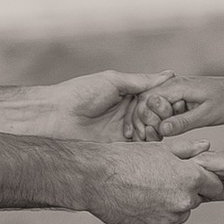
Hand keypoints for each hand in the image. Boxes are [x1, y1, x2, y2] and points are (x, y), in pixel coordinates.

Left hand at [0, 70, 165, 136]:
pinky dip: (146, 143)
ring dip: (154, 128)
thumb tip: (169, 74)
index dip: (163, 100)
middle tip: (154, 115)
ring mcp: (124, 132)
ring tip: (148, 126)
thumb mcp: (113, 81)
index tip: (165, 100)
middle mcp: (128, 114)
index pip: (156, 98)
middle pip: (157, 116)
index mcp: (128, 95)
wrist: (54, 117)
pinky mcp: (119, 149)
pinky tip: (143, 136)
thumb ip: (141, 81)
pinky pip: (141, 149)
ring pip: (152, 132)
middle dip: (160, 115)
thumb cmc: (79, 94)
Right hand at [72, 138, 223, 223]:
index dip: (203, 179)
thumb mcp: (159, 149)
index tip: (191, 176)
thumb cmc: (127, 158)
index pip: (214, 185)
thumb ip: (188, 149)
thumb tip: (207, 146)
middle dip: (185, 191)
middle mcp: (184, 201)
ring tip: (148, 192)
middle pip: (197, 199)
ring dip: (172, 206)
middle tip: (160, 180)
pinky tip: (147, 208)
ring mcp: (168, 219)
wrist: (95, 177)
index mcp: (191, 178)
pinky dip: (163, 223)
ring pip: (182, 214)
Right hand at [128, 69, 223, 137]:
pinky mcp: (181, 100)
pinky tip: (162, 136)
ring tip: (154, 140)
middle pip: (145, 103)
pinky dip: (161, 122)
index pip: (146, 99)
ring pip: (153, 107)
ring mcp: (177, 92)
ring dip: (151, 123)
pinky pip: (164, 110)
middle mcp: (174, 85)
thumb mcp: (208, 115)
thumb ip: (184, 122)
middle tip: (150, 140)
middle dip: (144, 121)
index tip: (153, 134)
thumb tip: (161, 130)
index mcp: (178, 85)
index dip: (144, 118)